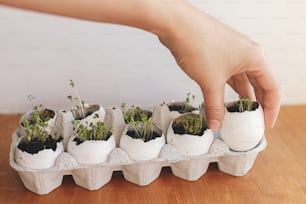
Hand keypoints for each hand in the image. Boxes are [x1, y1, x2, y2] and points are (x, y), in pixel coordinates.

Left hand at [158, 3, 280, 129]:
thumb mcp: (210, 82)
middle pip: (259, 83)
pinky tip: (224, 98)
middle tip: (254, 120)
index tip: (266, 123)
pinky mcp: (220, 53)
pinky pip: (229, 75)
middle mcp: (248, 54)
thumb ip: (215, 106)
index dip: (271, 108)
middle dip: (257, 103)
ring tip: (239, 113)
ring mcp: (233, 53)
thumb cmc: (198, 44)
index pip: (272, 88)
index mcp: (255, 58)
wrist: (177, 25)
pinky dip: (228, 88)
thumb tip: (216, 123)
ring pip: (242, 79)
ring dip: (241, 96)